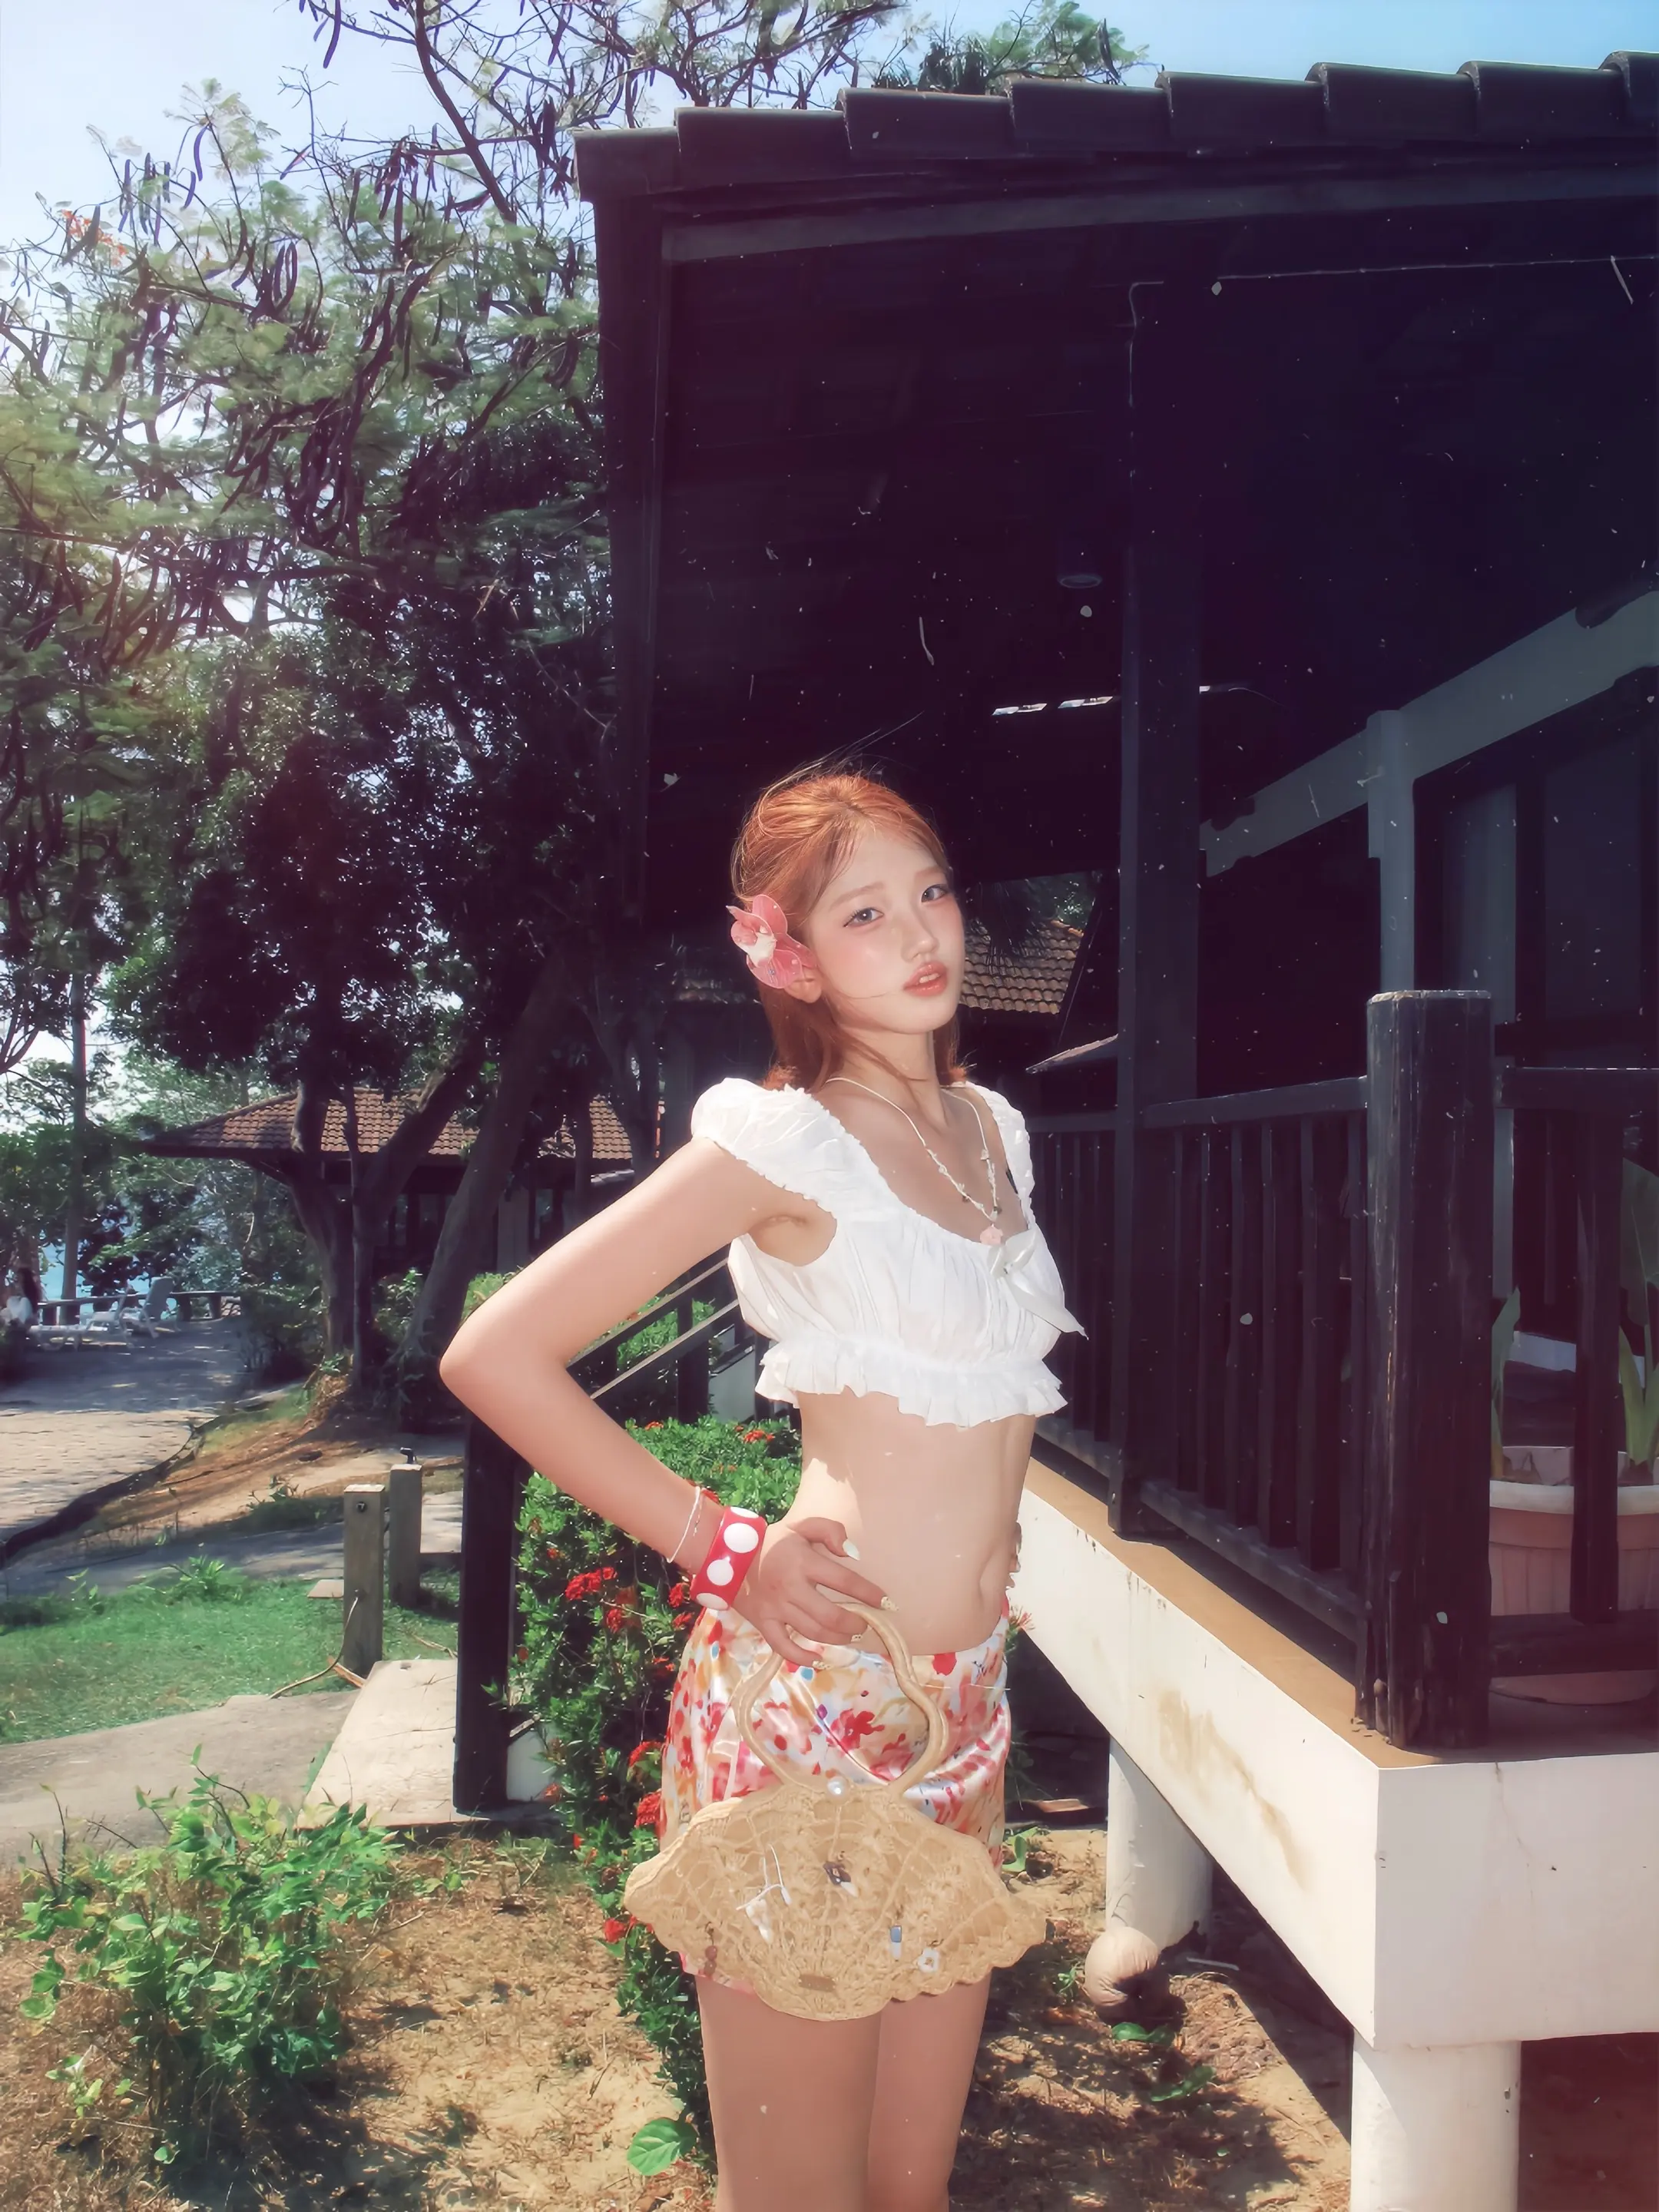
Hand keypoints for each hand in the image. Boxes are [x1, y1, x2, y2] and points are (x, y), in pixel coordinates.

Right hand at [733, 1517, 889, 1667]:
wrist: (729, 1554)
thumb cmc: (773, 1541)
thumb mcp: (802, 1525)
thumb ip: (830, 1530)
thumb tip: (852, 1553)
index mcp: (804, 1562)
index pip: (845, 1581)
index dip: (869, 1593)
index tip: (887, 1603)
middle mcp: (792, 1588)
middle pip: (830, 1615)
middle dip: (854, 1624)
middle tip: (865, 1625)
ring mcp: (777, 1608)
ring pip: (813, 1633)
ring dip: (837, 1639)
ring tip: (850, 1637)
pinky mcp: (764, 1623)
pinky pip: (784, 1647)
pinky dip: (803, 1659)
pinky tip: (819, 1661)